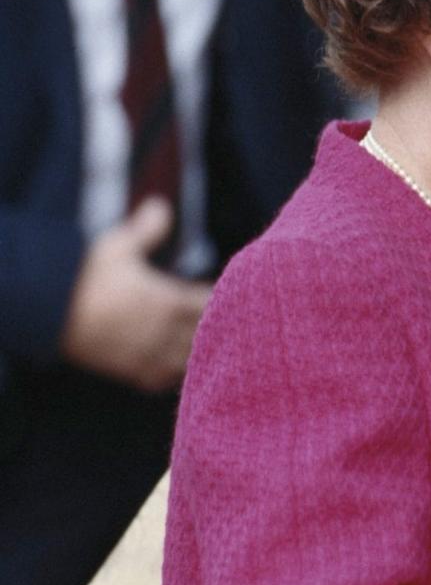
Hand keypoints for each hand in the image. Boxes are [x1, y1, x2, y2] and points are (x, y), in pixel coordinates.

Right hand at [59, 198, 211, 390]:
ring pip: (188, 361)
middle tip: (222, 317)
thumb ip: (146, 228)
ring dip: (198, 351)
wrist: (50, 314)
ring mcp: (147, 355)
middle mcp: (163, 332)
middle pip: (205, 334)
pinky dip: (172, 374)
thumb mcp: (118, 245)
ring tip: (203, 341)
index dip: (220, 297)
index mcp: (167, 300)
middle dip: (216, 325)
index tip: (226, 290)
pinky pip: (162, 380)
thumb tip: (161, 204)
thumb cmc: (85, 276)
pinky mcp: (128, 371)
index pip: (209, 304)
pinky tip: (174, 366)